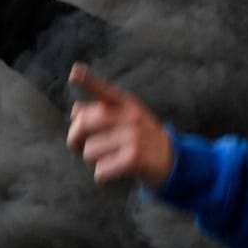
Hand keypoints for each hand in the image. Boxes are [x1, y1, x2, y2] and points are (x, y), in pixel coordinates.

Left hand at [66, 64, 175, 187]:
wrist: (173, 160)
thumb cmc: (142, 139)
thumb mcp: (127, 120)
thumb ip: (102, 113)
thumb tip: (75, 110)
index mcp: (127, 105)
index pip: (104, 90)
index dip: (88, 81)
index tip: (74, 71)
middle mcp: (131, 117)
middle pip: (83, 124)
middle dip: (75, 140)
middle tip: (80, 147)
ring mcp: (133, 136)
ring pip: (89, 151)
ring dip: (93, 161)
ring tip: (111, 159)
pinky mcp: (134, 158)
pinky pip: (100, 170)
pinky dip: (103, 176)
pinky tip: (117, 172)